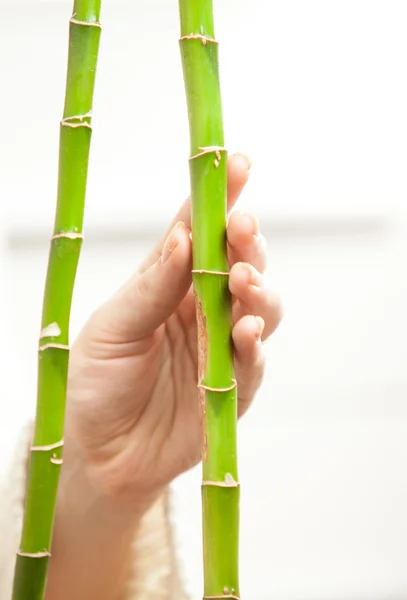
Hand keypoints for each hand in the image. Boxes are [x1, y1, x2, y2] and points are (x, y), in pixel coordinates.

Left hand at [65, 153, 281, 504]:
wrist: (98, 452)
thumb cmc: (95, 382)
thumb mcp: (111, 329)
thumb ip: (151, 289)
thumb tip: (183, 238)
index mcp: (169, 285)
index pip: (200, 234)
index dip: (220, 199)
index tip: (237, 164)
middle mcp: (201, 310)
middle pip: (241, 265)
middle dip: (247, 243)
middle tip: (241, 228)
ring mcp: (220, 348)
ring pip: (260, 308)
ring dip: (258, 290)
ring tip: (243, 281)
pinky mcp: (234, 389)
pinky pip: (253, 362)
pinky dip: (254, 344)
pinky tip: (246, 331)